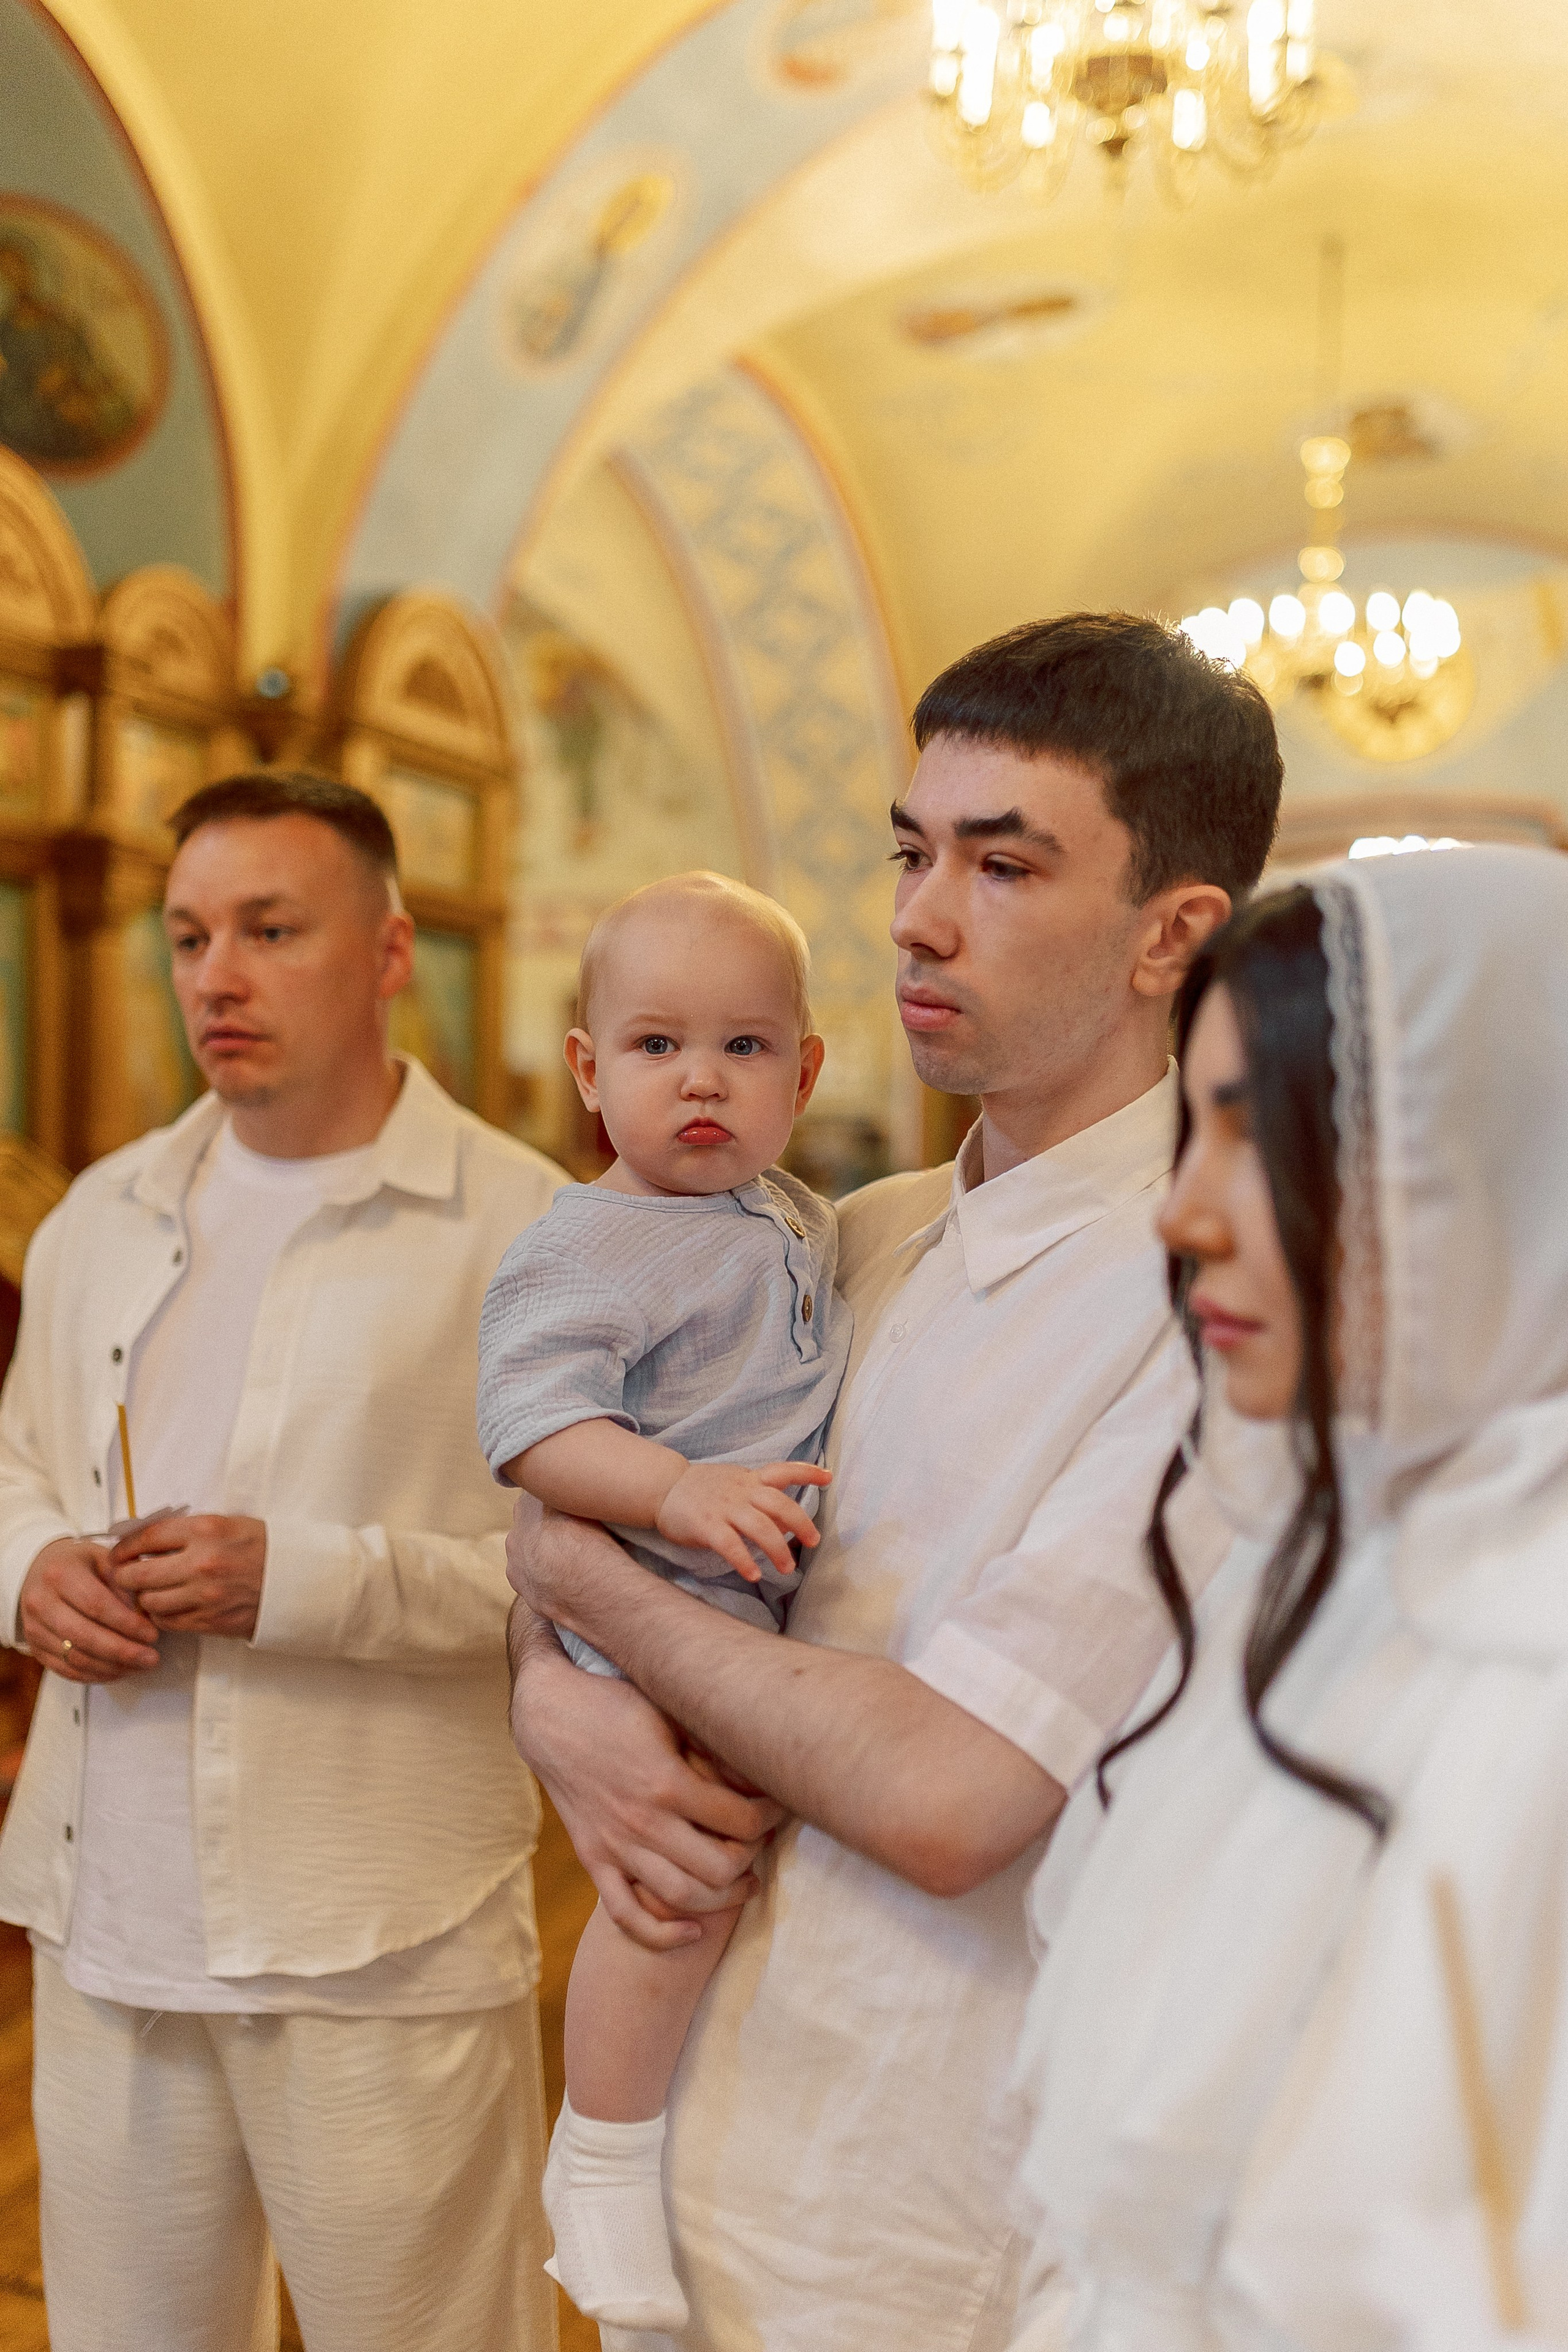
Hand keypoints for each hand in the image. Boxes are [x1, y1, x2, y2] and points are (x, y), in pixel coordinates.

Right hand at [18, 1537, 160, 1682]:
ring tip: (139, 1666)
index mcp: (60, 1574)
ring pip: (75, 1658)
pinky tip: (118, 1671)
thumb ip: (124, 1582)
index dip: (127, 1623)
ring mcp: (34, 1627)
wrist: (40, 1570)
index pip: (97, 1604)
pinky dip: (95, 1675)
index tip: (152, 1634)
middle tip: (151, 1658)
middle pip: (84, 1636)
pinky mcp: (35, 1647)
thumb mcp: (103, 1559)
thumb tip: (144, 1614)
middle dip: (122, 1652)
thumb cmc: (79, 1564)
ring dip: (112, 1667)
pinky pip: (65, 1670)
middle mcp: (41, 1602)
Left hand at [107, 1513, 266, 1638]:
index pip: (146, 1537)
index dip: (124, 1547)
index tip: (118, 1553)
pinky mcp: (210, 1619)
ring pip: (150, 1602)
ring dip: (145, 1598)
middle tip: (126, 1575)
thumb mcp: (226, 1523)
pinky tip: (170, 1607)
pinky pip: (168, 1622)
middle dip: (126, 1576)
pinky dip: (162, 1616)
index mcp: (205, 1530)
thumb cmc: (261, 1547)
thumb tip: (144, 1540)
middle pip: (139, 1574)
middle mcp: (201, 1562)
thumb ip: (186, 1531)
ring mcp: (205, 1595)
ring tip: (151, 1592)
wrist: (296, 1578)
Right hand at [508, 1598, 783, 1951]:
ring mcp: (615, 1846)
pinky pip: (627, 1915)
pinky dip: (662, 1934)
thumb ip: (712, 1747)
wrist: (550, 1716)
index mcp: (667, 1782)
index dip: (769, 1817)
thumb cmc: (616, 1706)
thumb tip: (760, 1773)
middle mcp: (643, 1822)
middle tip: (761, 1845)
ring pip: (681, 1898)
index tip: (778, 1806)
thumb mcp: (668, 1713)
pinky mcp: (594, 1859)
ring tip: (744, 1885)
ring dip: (722, 1900)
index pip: (740, 1820)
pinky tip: (693, 1932)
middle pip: (718, 1867)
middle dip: (751, 1860)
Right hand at [654, 1460, 830, 1581]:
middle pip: (778, 1504)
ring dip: (777, 1549)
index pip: (782, 1470)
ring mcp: (724, 1508)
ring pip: (759, 1527)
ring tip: (787, 1569)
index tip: (829, 1477)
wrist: (664, 1488)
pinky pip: (730, 1545)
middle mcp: (741, 1491)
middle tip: (813, 1541)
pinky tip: (754, 1575)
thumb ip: (760, 1496)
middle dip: (800, 1523)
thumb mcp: (735, 1482)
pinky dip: (744, 1561)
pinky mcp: (706, 1526)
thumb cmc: (704, 1489)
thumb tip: (789, 1522)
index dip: (806, 1472)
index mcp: (750, 1479)